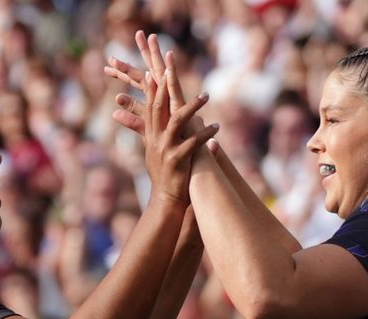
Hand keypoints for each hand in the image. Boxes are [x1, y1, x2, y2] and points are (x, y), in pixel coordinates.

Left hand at [104, 31, 203, 135]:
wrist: (190, 157)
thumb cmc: (174, 144)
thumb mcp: (148, 130)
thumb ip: (133, 120)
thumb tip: (113, 112)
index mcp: (156, 101)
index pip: (138, 83)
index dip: (123, 74)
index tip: (106, 66)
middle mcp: (164, 96)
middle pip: (148, 72)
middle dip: (141, 53)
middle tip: (136, 35)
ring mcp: (173, 98)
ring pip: (161, 73)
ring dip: (156, 54)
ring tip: (150, 37)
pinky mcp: (181, 104)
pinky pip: (176, 84)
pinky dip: (172, 69)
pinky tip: (168, 54)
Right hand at [143, 68, 217, 205]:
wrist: (166, 199)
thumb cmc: (165, 174)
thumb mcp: (155, 151)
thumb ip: (155, 134)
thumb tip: (160, 119)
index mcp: (151, 135)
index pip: (151, 106)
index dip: (153, 88)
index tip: (156, 70)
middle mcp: (155, 139)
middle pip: (159, 107)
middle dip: (166, 87)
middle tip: (173, 69)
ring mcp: (165, 149)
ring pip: (177, 121)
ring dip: (192, 107)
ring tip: (206, 95)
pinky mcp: (177, 160)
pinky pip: (192, 143)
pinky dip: (205, 135)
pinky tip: (216, 128)